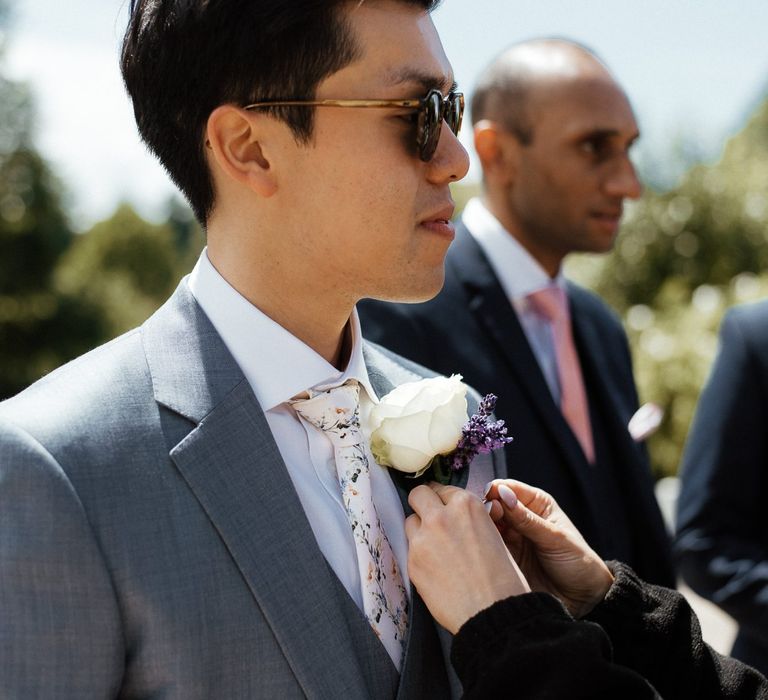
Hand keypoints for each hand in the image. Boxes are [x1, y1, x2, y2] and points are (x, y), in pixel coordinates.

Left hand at [405, 483, 530, 633]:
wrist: (493, 613)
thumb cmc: (503, 579)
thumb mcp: (494, 535)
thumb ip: (472, 520)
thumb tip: (460, 517)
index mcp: (466, 505)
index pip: (443, 489)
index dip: (444, 500)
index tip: (443, 507)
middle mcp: (441, 515)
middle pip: (419, 494)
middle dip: (424, 504)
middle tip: (431, 519)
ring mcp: (423, 538)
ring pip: (410, 521)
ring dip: (419, 530)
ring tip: (435, 549)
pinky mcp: (412, 561)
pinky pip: (409, 549)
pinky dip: (418, 555)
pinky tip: (434, 569)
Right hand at [485, 479, 613, 617]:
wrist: (582, 599)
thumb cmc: (578, 562)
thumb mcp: (554, 538)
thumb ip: (526, 519)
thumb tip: (502, 494)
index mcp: (537, 504)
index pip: (510, 489)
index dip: (497, 489)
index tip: (489, 495)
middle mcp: (521, 517)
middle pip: (495, 505)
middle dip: (488, 507)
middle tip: (488, 514)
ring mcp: (511, 537)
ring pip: (488, 525)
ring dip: (483, 526)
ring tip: (483, 530)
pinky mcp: (504, 557)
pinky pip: (487, 546)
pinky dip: (481, 544)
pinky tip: (480, 544)